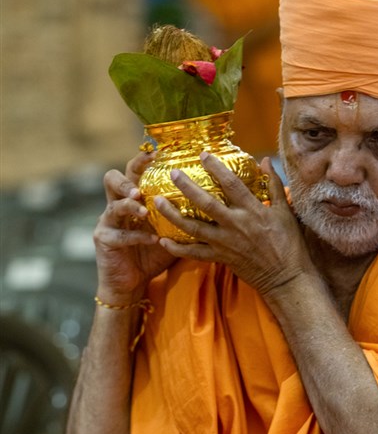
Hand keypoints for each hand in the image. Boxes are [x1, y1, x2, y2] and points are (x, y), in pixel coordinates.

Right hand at [93, 152, 175, 301]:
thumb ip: (184, 213)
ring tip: (144, 209)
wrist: (132, 281)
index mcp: (133, 197)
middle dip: (127, 179)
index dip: (143, 159)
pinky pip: (120, 234)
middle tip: (141, 186)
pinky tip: (153, 239)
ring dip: (129, 205)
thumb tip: (217, 199)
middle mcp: (116, 204)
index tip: (158, 152)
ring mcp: (107, 221)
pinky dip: (138, 236)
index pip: (135, 171)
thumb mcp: (171, 230)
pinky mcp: (104, 239)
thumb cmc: (154, 253)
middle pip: (112, 179)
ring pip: (113, 205)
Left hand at [153, 155, 314, 297]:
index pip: (231, 184)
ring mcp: (225, 243)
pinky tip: (163, 241)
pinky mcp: (221, 258)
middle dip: (187, 187)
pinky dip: (178, 249)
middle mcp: (236, 225)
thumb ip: (274, 184)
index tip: (203, 154)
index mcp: (253, 210)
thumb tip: (265, 160)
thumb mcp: (285, 211)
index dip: (216, 168)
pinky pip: (195, 253)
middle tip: (173, 173)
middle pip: (206, 203)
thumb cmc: (289, 243)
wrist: (286, 278)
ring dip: (174, 215)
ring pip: (194, 227)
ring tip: (158, 202)